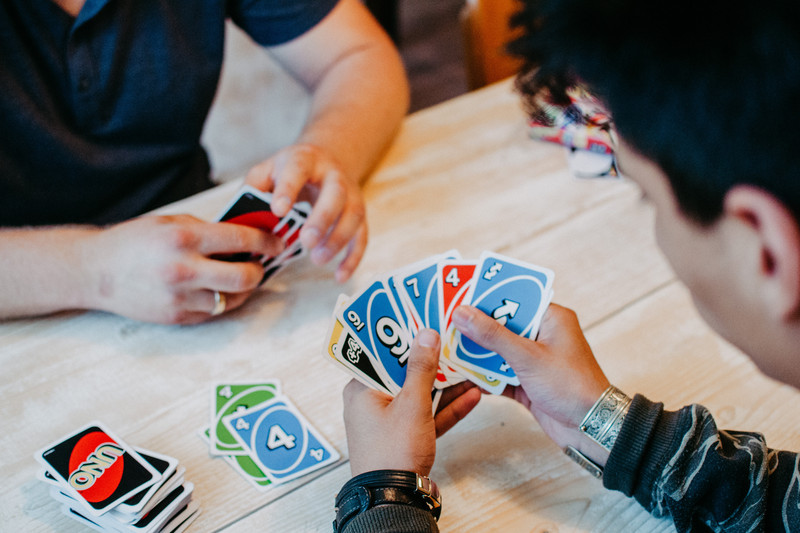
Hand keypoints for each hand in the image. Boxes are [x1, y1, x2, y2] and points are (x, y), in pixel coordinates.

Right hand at [82, 214, 282, 323]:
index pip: (242, 239)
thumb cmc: (135, 241)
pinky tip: (217, 288)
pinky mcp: (178, 317)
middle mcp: (185, 269)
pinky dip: (222, 300)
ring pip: (234, 298)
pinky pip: (215, 311)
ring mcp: (181, 297)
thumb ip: (209, 229)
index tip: (277, 242)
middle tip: (260, 263)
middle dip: (260, 270)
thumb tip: (247, 235)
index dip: (266, 241)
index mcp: (185, 237)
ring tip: (239, 276)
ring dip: (243, 288)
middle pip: (246, 276)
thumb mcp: (171, 222)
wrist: (96, 271)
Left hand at [245, 144, 366, 281]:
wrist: (327, 160)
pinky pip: (362, 236)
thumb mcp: (268, 170)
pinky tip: (340, 276)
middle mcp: (333, 175)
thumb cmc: (289, 171)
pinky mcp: (359, 214)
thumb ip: (254, 188)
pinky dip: (353, 257)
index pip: (298, 170)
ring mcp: (351, 194)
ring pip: (353, 215)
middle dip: (322, 218)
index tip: (278, 210)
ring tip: (317, 259)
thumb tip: (242, 217)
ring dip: (338, 239)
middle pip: (335, 193)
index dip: (288, 189)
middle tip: (306, 241)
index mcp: (305, 160)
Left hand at [343, 329, 481, 475]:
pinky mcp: (406, 437)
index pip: (381, 352)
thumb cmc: (393, 452)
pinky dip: (446, 407)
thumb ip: (421, 369)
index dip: (402, 335)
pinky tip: (472, 395)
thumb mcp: (411, 404)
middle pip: (403, 372)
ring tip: (469, 365)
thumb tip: (427, 335)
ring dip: (445, 384)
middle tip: (452, 340)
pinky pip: (427, 415)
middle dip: (431, 360)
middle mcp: (371, 402)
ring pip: (419, 394)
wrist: (395, 499)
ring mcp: (390, 421)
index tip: (423, 320)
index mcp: (361, 389)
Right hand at [452, 304, 610, 461]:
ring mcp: (533, 359)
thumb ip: (492, 335)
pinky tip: (459, 375)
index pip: (512, 298)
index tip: (457, 294)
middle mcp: (541, 335)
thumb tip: (462, 313)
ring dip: (475, 352)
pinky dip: (482, 375)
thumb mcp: (527, 357)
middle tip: (443, 322)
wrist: (592, 429)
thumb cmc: (571, 387)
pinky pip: (498, 373)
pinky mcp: (526, 381)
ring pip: (496, 350)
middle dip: (474, 327)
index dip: (485, 296)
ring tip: (445, 348)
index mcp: (550, 318)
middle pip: (500, 324)